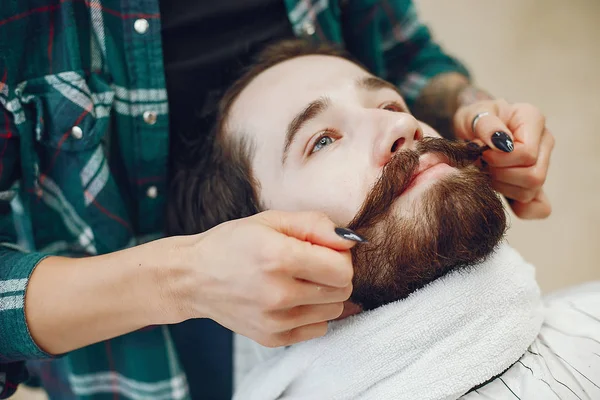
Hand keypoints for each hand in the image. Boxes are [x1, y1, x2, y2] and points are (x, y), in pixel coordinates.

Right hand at [174, 210, 356, 346]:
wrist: (193, 278)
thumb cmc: (233, 243)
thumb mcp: (272, 220)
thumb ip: (316, 225)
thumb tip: (350, 240)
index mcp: (279, 258)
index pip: (342, 269)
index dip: (340, 256)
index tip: (323, 249)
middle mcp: (278, 294)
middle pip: (342, 290)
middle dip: (335, 274)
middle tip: (310, 264)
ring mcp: (275, 321)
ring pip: (334, 311)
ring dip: (325, 294)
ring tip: (298, 281)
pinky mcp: (272, 338)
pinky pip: (319, 328)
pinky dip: (313, 313)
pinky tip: (292, 299)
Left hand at [453, 99, 554, 218]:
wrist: (471, 128)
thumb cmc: (474, 119)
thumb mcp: (474, 114)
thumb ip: (487, 125)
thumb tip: (501, 143)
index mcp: (533, 120)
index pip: (527, 154)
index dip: (500, 160)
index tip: (482, 153)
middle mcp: (544, 142)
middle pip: (533, 176)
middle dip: (500, 175)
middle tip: (482, 165)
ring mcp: (544, 164)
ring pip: (530, 191)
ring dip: (502, 187)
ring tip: (487, 172)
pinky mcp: (536, 184)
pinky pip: (539, 208)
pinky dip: (520, 208)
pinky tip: (501, 195)